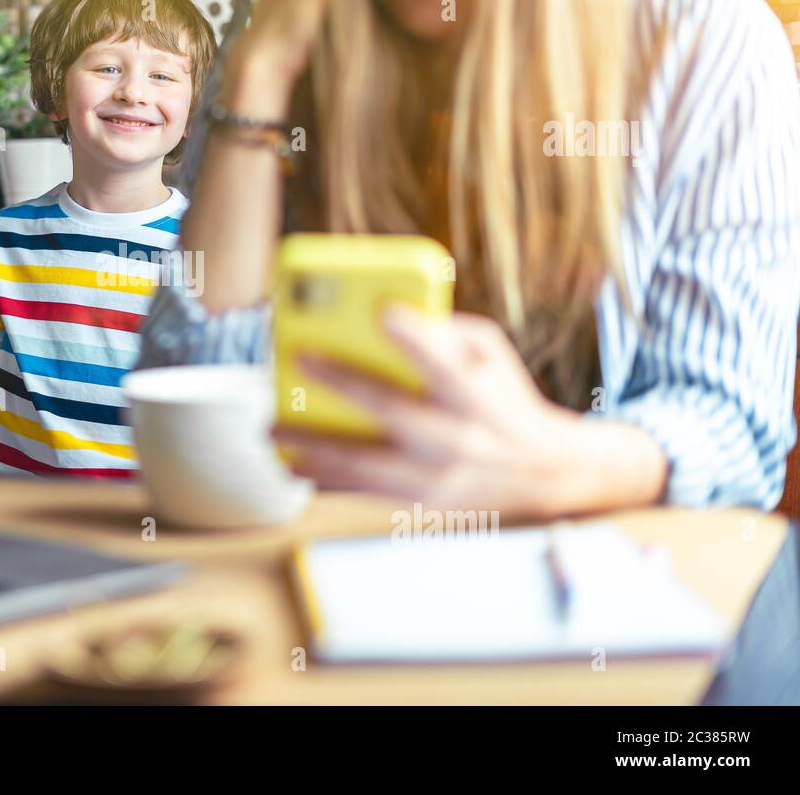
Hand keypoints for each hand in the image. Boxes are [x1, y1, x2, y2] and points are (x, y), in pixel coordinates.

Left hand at [273, 306, 666, 519]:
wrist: (540, 471)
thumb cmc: (501, 397)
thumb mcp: (491, 354)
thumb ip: (447, 332)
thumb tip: (389, 313)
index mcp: (476, 395)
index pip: (445, 364)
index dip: (416, 338)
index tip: (383, 311)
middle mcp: (456, 437)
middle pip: (392, 411)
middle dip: (342, 384)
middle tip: (297, 360)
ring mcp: (436, 475)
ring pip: (365, 465)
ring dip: (313, 448)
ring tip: (272, 432)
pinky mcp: (421, 501)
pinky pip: (364, 492)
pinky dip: (325, 481)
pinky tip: (293, 466)